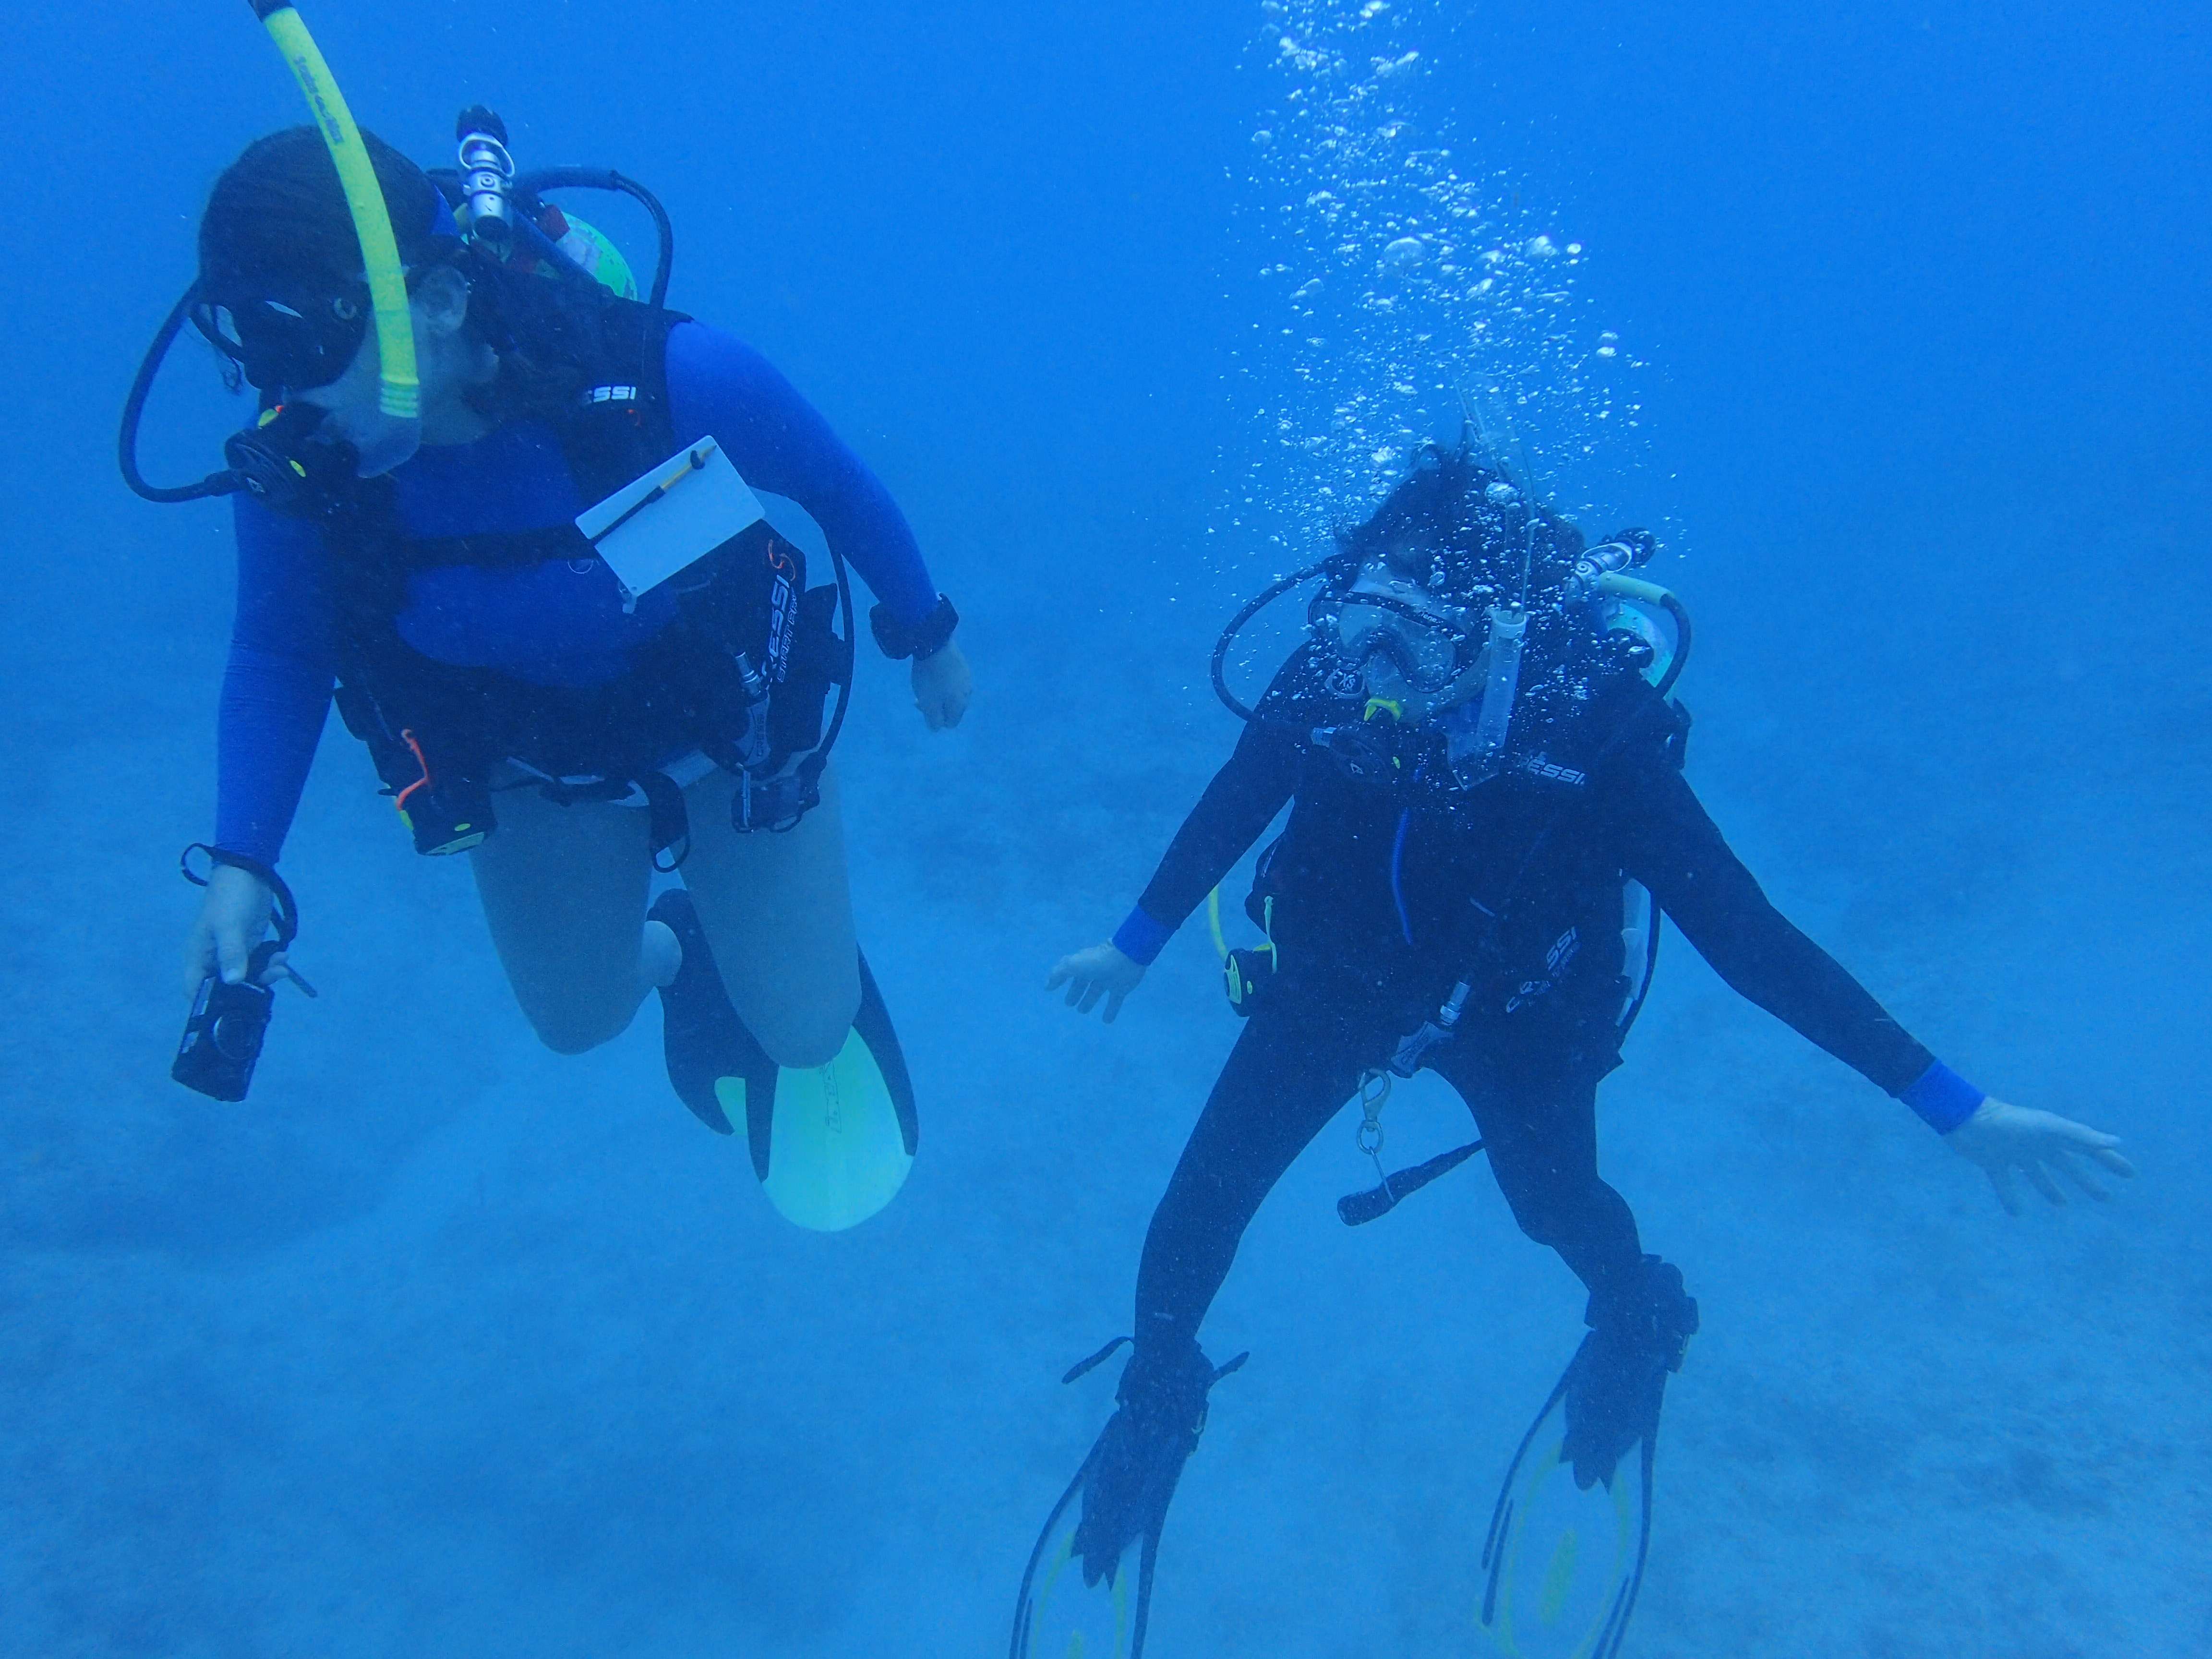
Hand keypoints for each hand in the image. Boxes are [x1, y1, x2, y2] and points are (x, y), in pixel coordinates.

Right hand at [182, 864, 287, 998]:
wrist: (248, 871)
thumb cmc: (231, 898)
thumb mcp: (229, 926)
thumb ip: (231, 954)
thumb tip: (233, 982)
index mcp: (198, 956)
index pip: (195, 989)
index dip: (207, 1004)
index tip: (230, 1012)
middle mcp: (213, 958)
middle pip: (226, 988)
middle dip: (248, 989)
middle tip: (270, 979)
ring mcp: (232, 952)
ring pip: (247, 976)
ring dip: (265, 974)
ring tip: (282, 966)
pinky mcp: (249, 945)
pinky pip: (259, 963)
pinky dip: (271, 963)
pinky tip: (284, 956)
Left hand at [912, 640, 972, 730]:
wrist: (935, 645)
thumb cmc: (930, 679)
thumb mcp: (928, 704)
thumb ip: (934, 720)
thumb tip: (937, 728)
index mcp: (960, 705)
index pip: (951, 723)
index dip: (936, 719)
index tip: (923, 707)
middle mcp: (967, 693)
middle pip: (952, 708)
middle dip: (938, 706)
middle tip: (921, 696)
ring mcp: (966, 678)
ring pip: (953, 693)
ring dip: (941, 693)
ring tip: (927, 683)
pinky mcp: (962, 665)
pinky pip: (953, 680)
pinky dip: (944, 681)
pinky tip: (935, 673)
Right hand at [1046, 943, 1146, 1023]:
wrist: (1127, 956)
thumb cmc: (1097, 961)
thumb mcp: (1073, 965)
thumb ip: (1059, 974)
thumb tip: (1047, 986)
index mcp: (1083, 964)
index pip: (1070, 972)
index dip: (1061, 980)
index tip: (1052, 988)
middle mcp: (1095, 971)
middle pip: (1082, 983)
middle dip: (1075, 992)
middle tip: (1069, 1004)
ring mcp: (1109, 979)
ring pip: (1096, 992)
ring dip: (1089, 1001)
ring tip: (1082, 1011)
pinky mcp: (1121, 988)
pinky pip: (1114, 1001)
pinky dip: (1110, 1011)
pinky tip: (1106, 1021)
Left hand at [1945, 1097, 2136, 1213]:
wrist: (1966, 1120)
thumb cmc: (2010, 1122)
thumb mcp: (2049, 1129)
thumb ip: (2081, 1136)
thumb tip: (2117, 1142)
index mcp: (2053, 1135)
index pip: (2088, 1150)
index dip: (2109, 1161)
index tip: (2130, 1174)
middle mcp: (2036, 1145)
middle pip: (2067, 1165)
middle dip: (2086, 1180)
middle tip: (2105, 1197)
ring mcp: (2014, 1154)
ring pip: (2037, 1175)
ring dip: (2051, 1189)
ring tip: (2062, 1204)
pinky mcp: (1992, 1163)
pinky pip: (2004, 1183)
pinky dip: (2011, 1198)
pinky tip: (2017, 1213)